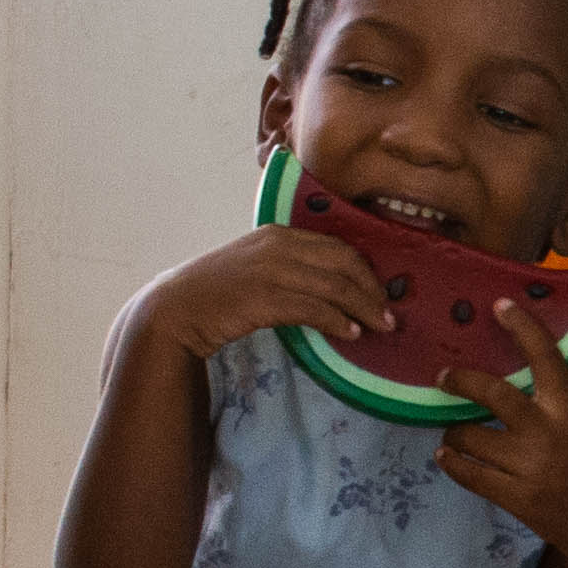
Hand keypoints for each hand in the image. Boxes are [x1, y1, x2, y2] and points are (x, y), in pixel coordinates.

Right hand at [125, 226, 398, 369]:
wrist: (178, 308)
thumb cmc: (217, 291)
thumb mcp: (256, 266)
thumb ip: (289, 267)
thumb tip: (331, 286)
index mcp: (278, 233)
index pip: (337, 247)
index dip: (366, 270)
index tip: (381, 292)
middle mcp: (278, 246)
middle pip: (343, 263)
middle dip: (372, 289)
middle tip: (389, 313)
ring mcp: (272, 271)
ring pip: (335, 286)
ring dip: (363, 308)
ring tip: (379, 327)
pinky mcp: (265, 298)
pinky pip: (315, 308)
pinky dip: (337, 321)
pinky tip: (349, 333)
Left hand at [428, 302, 567, 567]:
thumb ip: (558, 409)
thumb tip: (522, 385)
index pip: (547, 358)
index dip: (523, 328)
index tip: (500, 305)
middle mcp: (548, 435)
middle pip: (492, 394)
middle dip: (460, 381)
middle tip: (443, 377)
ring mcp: (529, 468)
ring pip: (470, 436)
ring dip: (455, 431)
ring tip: (453, 432)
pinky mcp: (516, 499)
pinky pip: (469, 474)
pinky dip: (452, 462)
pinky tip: (446, 455)